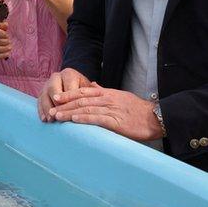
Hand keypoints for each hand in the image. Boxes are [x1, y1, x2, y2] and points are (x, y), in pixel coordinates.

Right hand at [38, 68, 91, 121]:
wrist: (72, 85)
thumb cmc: (83, 90)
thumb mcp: (88, 89)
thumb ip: (92, 91)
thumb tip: (97, 90)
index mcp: (69, 74)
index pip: (68, 87)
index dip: (69, 99)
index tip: (72, 110)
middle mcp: (56, 76)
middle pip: (53, 88)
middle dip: (55, 103)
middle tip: (58, 115)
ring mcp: (47, 84)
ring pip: (44, 95)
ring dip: (47, 109)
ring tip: (51, 120)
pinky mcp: (41, 92)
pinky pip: (39, 101)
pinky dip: (41, 111)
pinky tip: (44, 119)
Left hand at [48, 85, 163, 141]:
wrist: (155, 117)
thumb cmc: (138, 109)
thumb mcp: (121, 96)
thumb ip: (105, 91)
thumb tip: (93, 84)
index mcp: (108, 93)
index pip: (84, 91)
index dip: (69, 94)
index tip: (57, 97)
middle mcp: (108, 99)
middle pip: (82, 99)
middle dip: (65, 104)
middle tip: (51, 107)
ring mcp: (112, 110)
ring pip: (86, 109)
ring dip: (70, 112)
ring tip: (57, 115)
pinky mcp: (116, 121)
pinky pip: (97, 118)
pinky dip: (85, 119)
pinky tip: (75, 120)